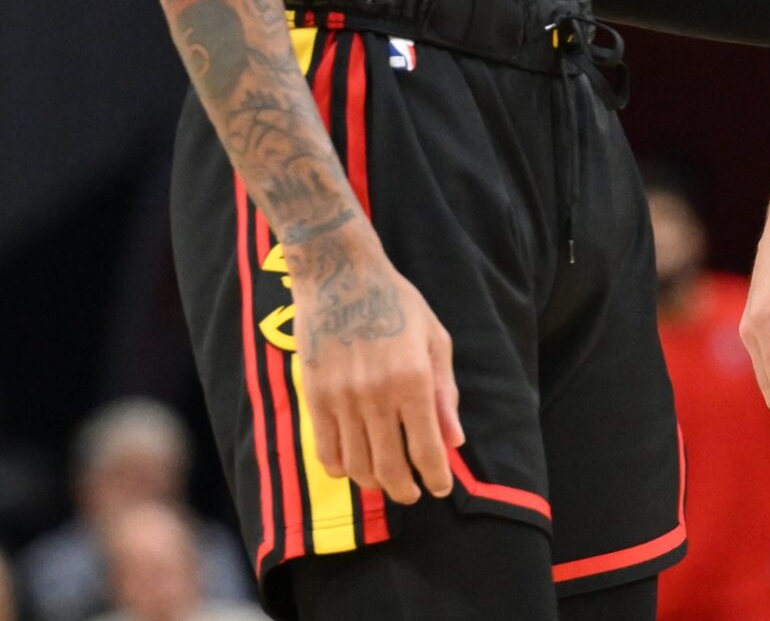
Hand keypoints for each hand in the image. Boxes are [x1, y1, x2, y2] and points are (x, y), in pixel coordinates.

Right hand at [292, 239, 463, 503]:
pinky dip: (341, 469)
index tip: (439, 489)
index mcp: (413, 381)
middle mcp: (377, 395)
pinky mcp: (315, 397)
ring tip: (385, 481)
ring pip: (357, 465)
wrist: (340, 276)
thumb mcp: (434, 339)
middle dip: (405, 489)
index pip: (426, 449)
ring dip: (374, 483)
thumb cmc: (397, 304)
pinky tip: (353, 467)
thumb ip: (445, 392)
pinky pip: (326, 450)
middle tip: (412, 494)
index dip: (435, 478)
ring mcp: (342, 399)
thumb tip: (454, 441)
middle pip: (390, 467)